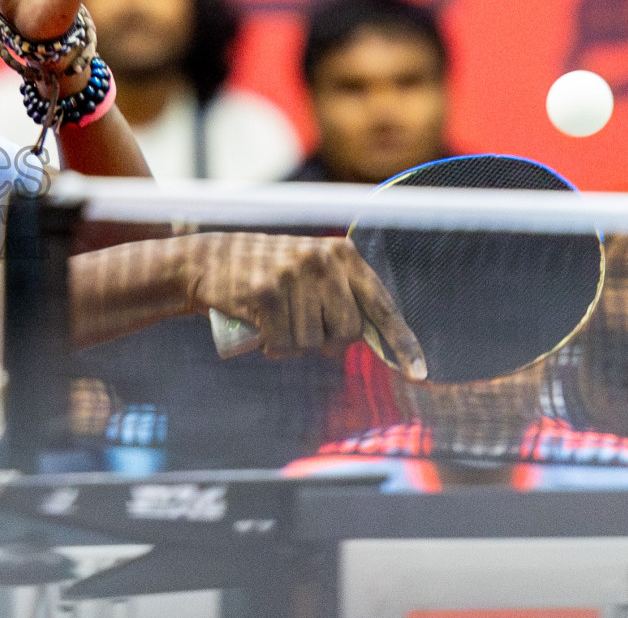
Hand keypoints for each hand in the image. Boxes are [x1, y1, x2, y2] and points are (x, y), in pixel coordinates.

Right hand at [183, 232, 427, 377]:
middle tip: (300, 329)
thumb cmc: (264, 272)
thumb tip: (367, 340)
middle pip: (347, 331)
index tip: (418, 373)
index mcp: (341, 253)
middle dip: (326, 342)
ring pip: (312, 342)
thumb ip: (340, 296)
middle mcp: (321, 260)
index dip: (402, 343)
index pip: (381, 305)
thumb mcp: (309, 271)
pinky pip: (284, 343)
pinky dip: (273, 347)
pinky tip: (261, 330)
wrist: (208, 261)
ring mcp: (293, 275)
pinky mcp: (266, 293)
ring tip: (274, 323)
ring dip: (292, 345)